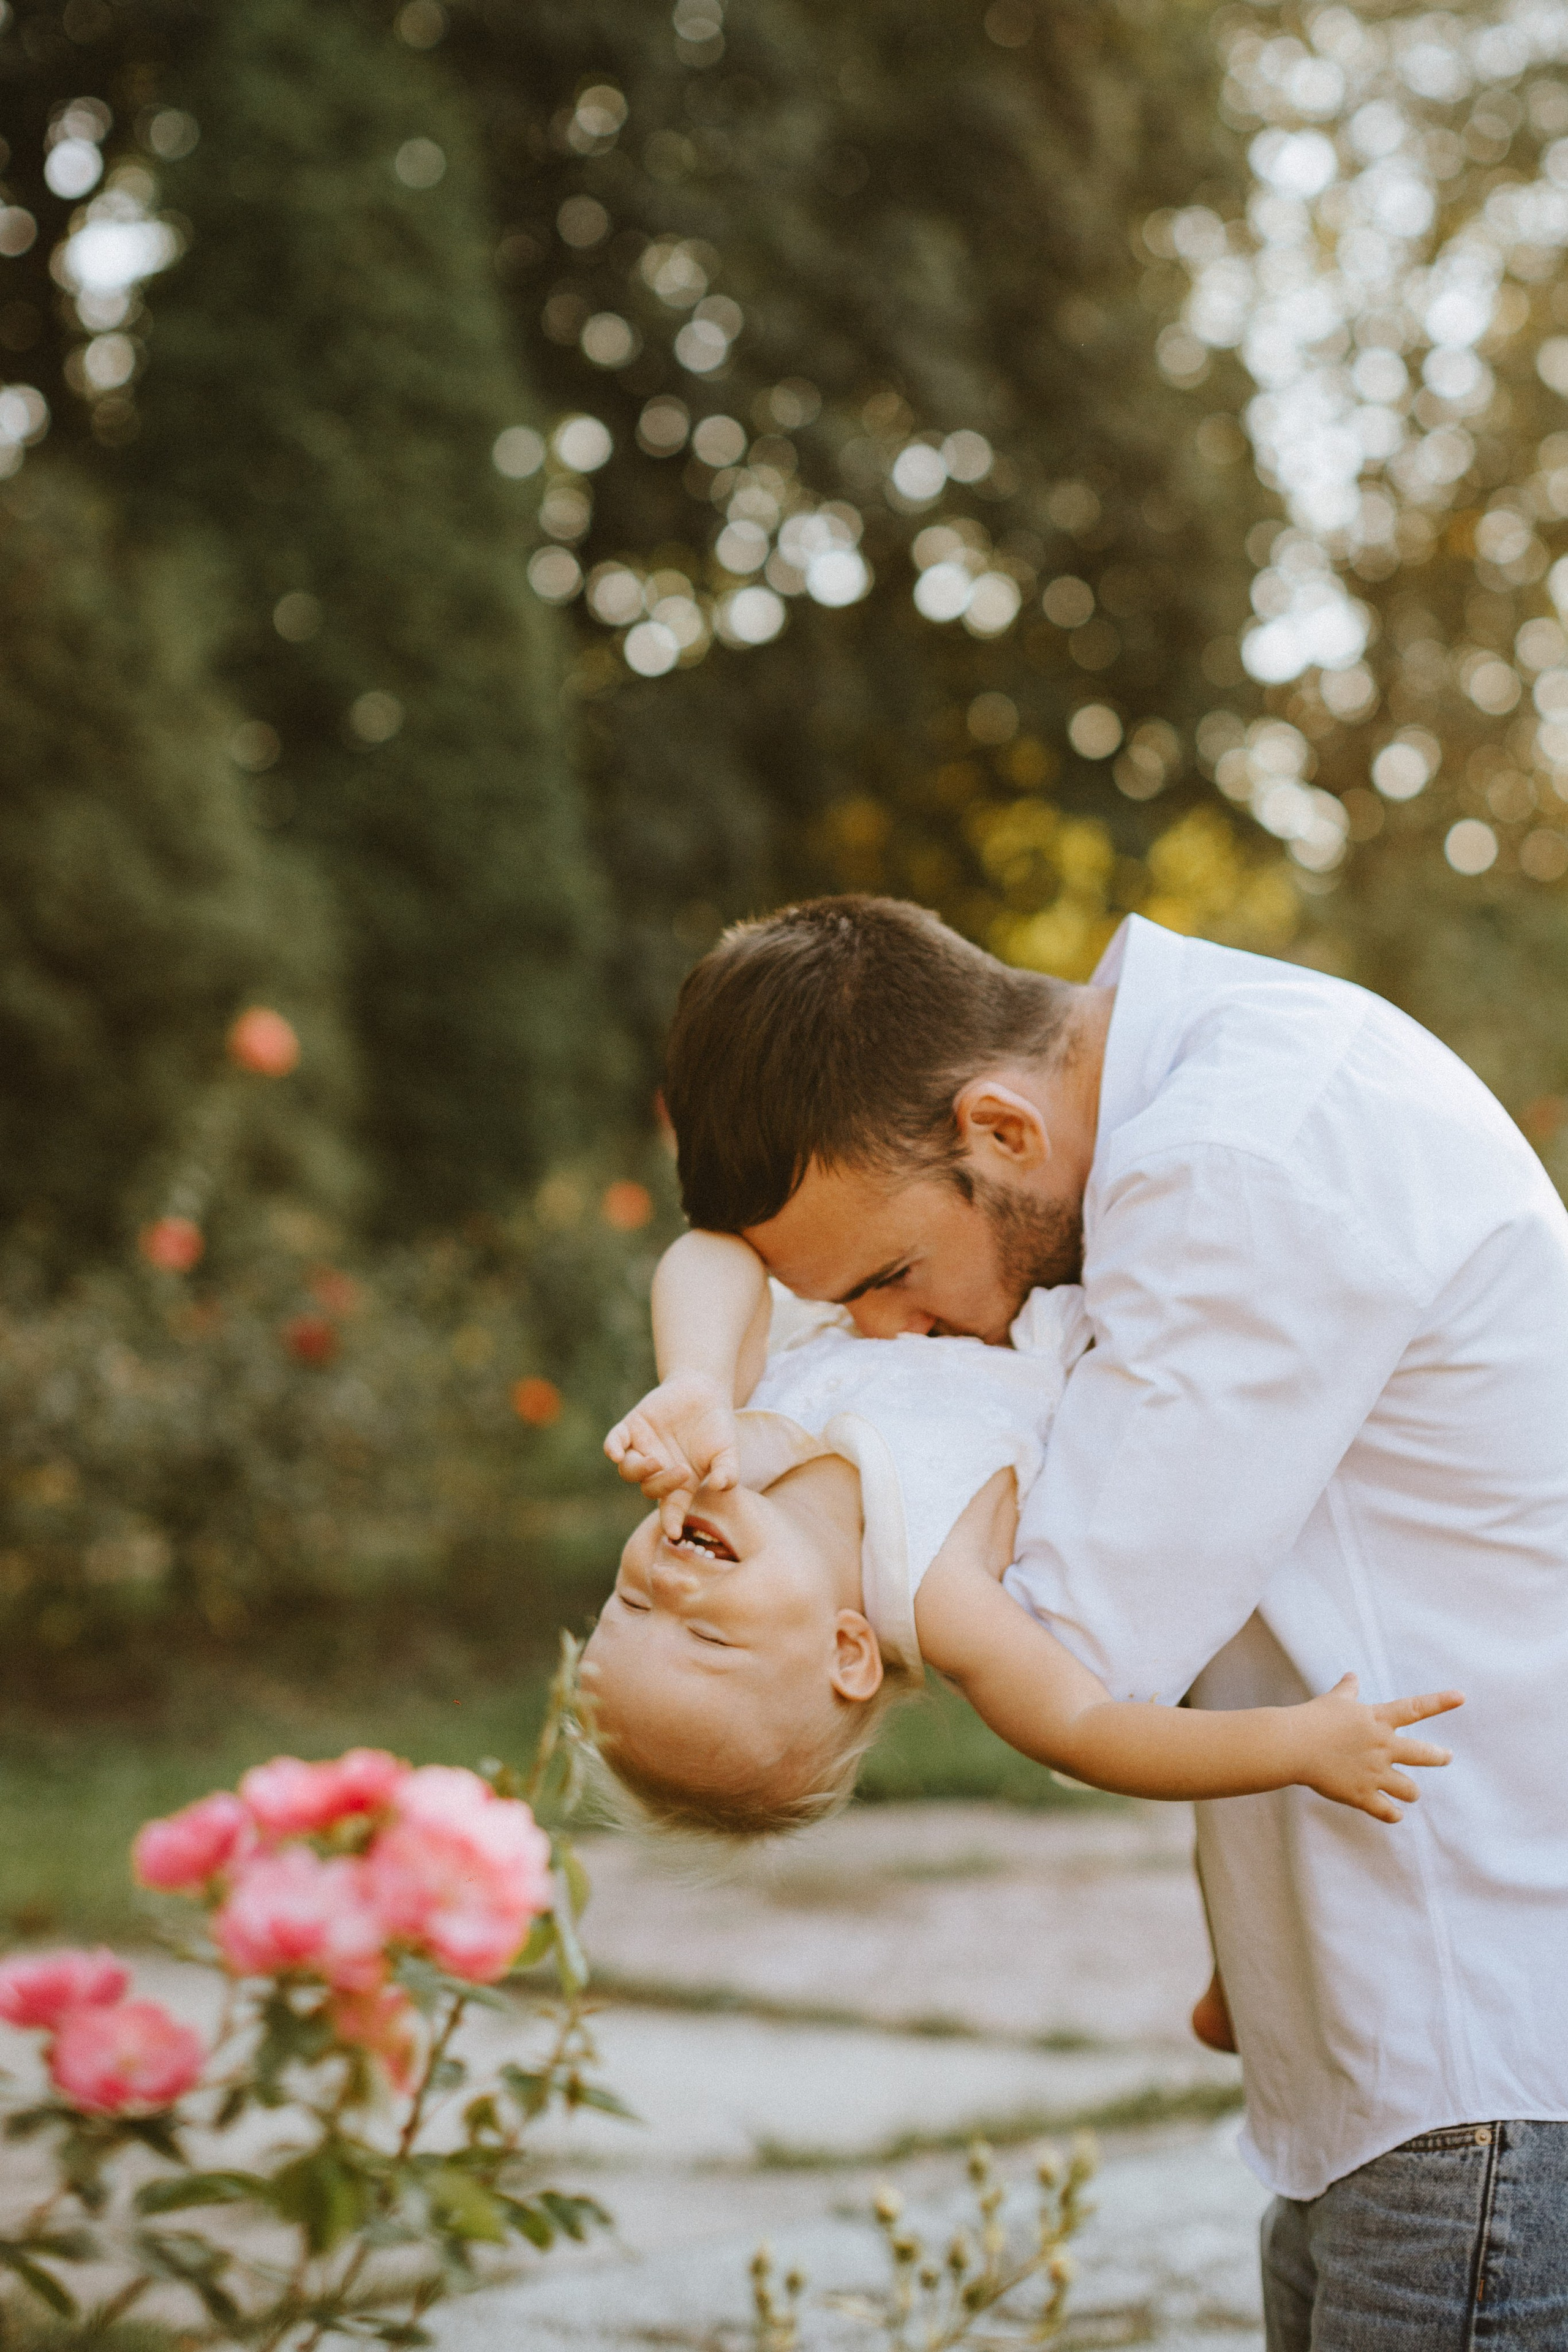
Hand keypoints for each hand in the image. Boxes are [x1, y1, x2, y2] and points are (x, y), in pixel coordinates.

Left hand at [603, 1372, 740, 1537]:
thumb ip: (727, 1471)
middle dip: (664, 1484)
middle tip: (683, 1471)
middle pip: (650, 1489)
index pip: (671, 1509)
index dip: (671, 1521)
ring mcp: (642, 1449)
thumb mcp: (728, 1451)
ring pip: (629, 1470)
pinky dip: (612, 1448)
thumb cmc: (717, 1427)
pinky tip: (615, 1453)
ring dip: (639, 1471)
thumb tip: (719, 1486)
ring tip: (656, 1461)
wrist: (704, 1391)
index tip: (673, 1532)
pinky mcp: (631, 1427)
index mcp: (679, 1484)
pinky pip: (614, 1442)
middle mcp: (657, 1471)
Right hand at [1296, 1672, 1463, 1822]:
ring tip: (1409, 1791)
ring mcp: (1374, 1773)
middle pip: (1424, 1754)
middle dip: (1439, 1756)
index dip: (1440, 1702)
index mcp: (1377, 1720)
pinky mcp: (1362, 1795)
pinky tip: (1394, 1814)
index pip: (1415, 1708)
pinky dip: (1393, 1814)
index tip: (1461, 1696)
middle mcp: (1382, 1746)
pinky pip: (1388, 1812)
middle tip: (1445, 1756)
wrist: (1292, 1745)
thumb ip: (1348, 1690)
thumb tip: (1352, 1676)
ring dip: (1410, 1791)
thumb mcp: (1334, 1700)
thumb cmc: (1312, 1718)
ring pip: (1410, 1789)